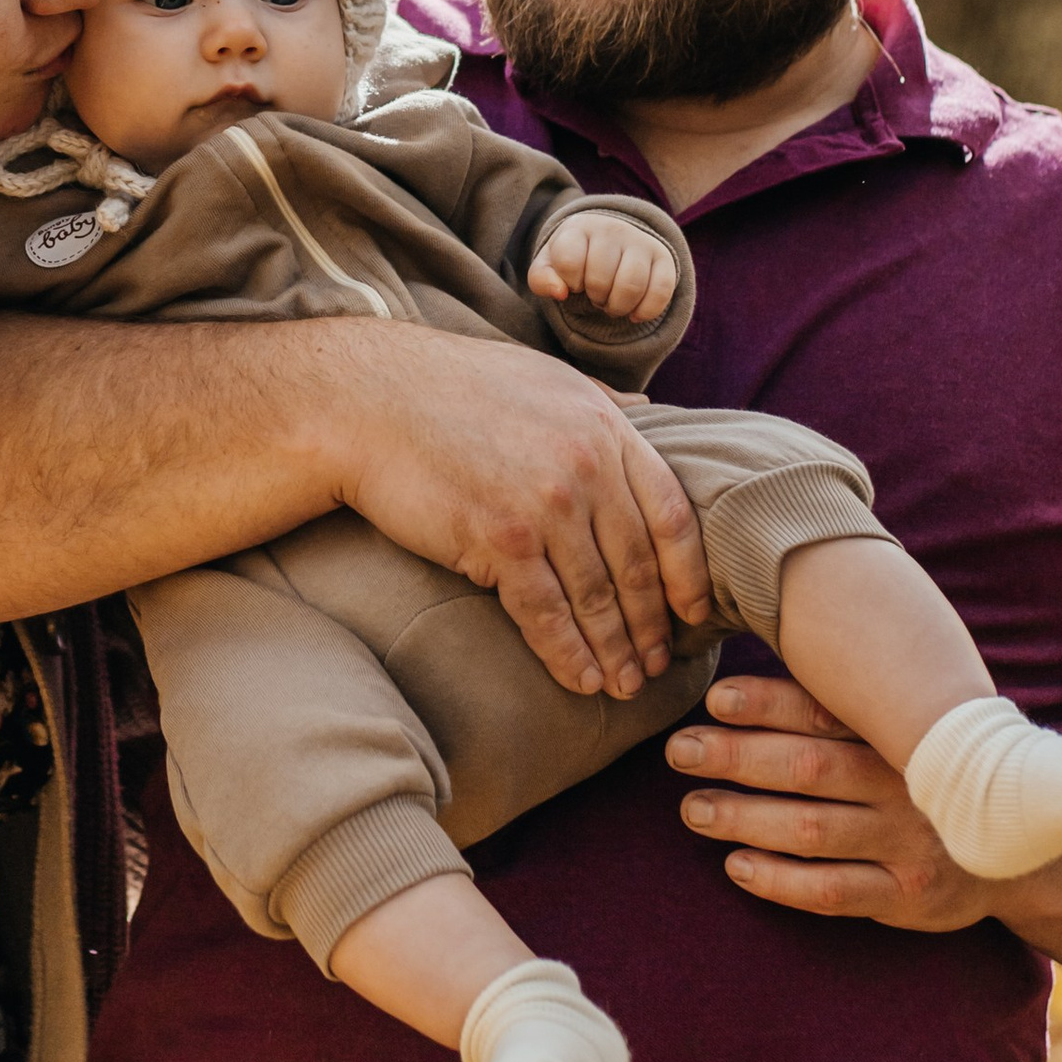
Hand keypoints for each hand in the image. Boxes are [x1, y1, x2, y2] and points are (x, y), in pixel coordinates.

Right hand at [331, 328, 711, 698]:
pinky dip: (568, 654)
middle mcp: (586, 466)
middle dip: (652, 626)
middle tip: (659, 664)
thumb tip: (645, 411)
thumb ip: (600, 402)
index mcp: (604, 427)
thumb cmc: (451, 386)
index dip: (688, 574)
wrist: (368, 400)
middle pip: (638, 566)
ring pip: (597, 597)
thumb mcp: (544, 376)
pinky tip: (580, 680)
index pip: (672, 514)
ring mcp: (545, 504)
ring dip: (615, 651)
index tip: (693, 613)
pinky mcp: (499, 539)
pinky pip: (545, 613)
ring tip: (624, 684)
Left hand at [528, 208, 679, 329]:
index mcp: (579, 228)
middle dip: (594, 298)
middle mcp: (612, 228)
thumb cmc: (574, 258)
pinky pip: (661, 291)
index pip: (569, 261)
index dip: (569, 282)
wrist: (609, 240)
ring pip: (631, 286)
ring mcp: (640, 241)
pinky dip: (645, 312)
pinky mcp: (664, 257)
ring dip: (618, 307)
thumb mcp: (550, 265)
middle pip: (600, 280)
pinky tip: (633, 313)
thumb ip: (541, 279)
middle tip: (596, 294)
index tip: (574, 281)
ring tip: (612, 302)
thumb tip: (560, 293)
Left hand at [664, 669, 998, 929]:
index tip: (715, 699)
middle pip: (808, 768)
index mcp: (899, 733)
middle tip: (680, 751)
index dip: (767, 703)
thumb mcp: (905, 730)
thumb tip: (751, 674)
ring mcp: (908, 843)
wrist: (1017, 847)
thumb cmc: (930, 774)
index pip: (825, 711)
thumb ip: (847, 705)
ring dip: (744, 818)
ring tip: (694, 808)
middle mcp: (905, 784)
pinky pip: (833, 891)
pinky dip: (779, 880)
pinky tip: (737, 866)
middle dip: (736, 757)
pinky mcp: (908, 896)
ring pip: (811, 830)